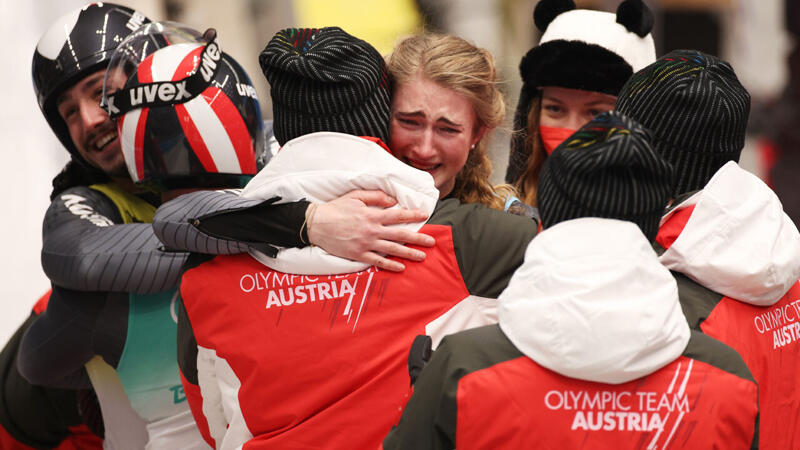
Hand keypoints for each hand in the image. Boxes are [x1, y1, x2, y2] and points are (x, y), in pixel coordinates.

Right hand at [307, 190, 434, 270]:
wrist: (315, 224)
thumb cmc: (335, 208)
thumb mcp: (355, 196)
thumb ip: (376, 196)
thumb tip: (393, 201)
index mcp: (372, 215)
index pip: (398, 215)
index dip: (413, 215)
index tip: (425, 216)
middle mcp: (372, 230)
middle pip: (400, 235)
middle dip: (418, 238)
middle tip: (432, 242)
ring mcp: (366, 244)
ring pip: (392, 250)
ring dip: (409, 253)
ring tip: (422, 256)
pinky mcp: (358, 255)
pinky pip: (377, 262)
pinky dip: (390, 265)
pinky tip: (401, 267)